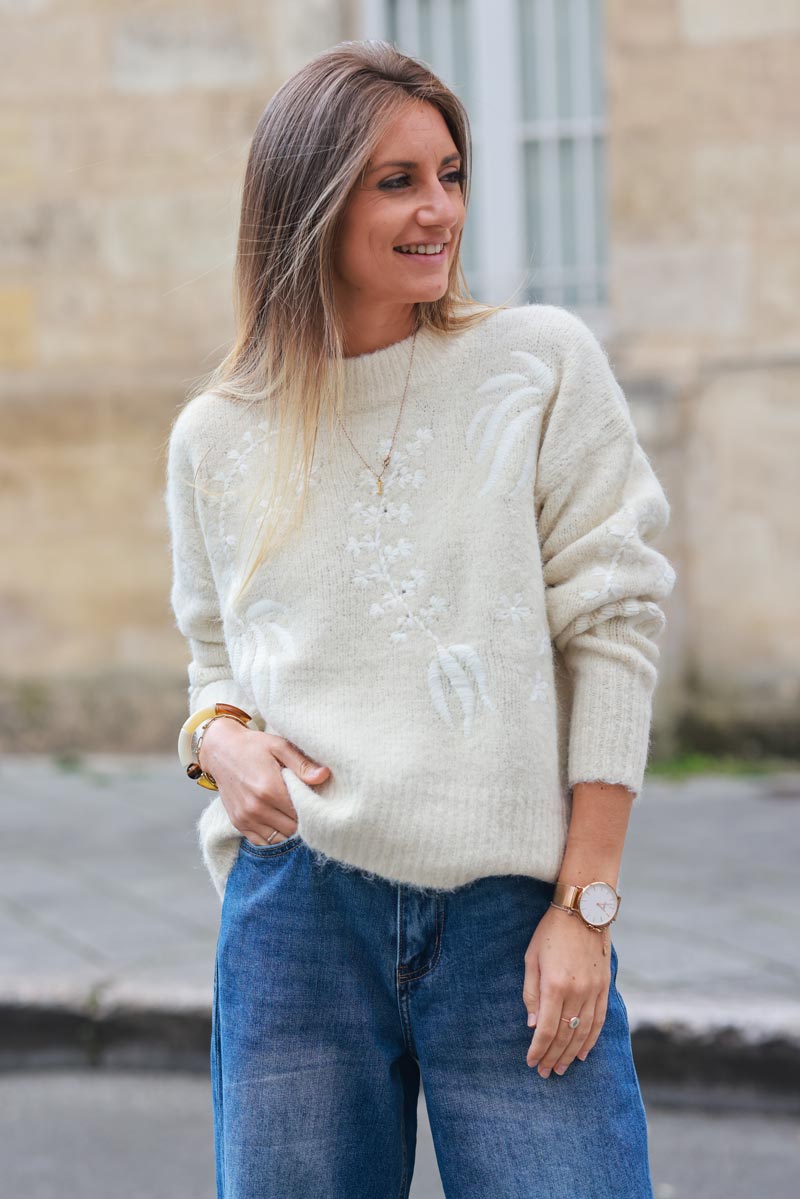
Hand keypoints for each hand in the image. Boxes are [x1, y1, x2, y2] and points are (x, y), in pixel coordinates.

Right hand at [199, 719, 330, 843]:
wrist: (220, 751)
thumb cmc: (253, 747)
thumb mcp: (279, 746)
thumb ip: (302, 763)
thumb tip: (324, 776)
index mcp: (269, 788)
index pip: (301, 813)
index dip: (313, 811)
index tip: (318, 804)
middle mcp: (256, 807)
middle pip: (292, 829)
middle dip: (304, 822)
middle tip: (309, 810)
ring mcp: (245, 818)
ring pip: (278, 839)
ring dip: (289, 831)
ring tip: (294, 816)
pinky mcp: (238, 823)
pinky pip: (261, 842)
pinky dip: (273, 837)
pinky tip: (280, 823)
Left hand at [522, 905, 610, 1077]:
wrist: (583, 911)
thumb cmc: (550, 932)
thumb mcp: (531, 959)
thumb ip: (531, 993)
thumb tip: (532, 1025)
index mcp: (554, 986)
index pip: (545, 1029)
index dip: (538, 1049)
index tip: (531, 1063)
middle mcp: (576, 993)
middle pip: (564, 1036)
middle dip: (553, 1057)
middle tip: (545, 1072)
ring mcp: (594, 991)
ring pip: (583, 1033)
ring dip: (572, 1054)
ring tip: (562, 1068)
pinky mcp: (604, 987)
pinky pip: (599, 1021)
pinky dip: (591, 1040)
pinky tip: (584, 1053)